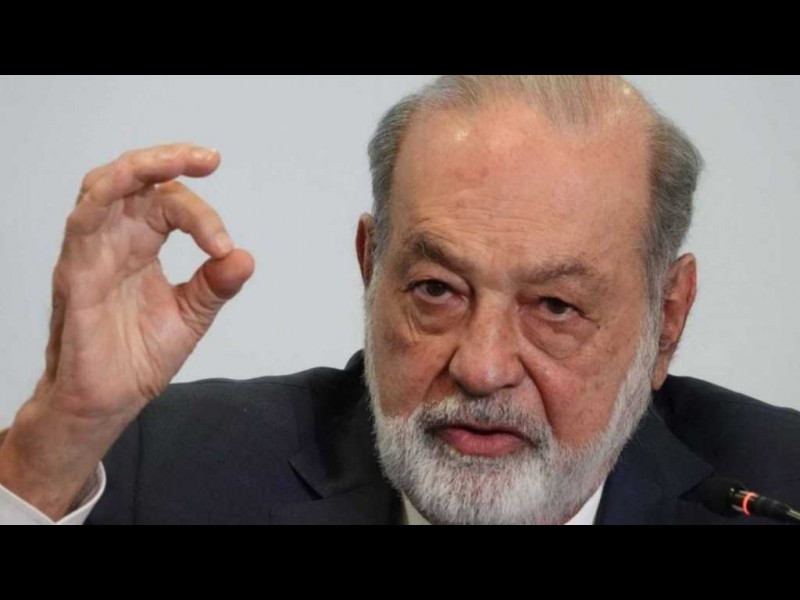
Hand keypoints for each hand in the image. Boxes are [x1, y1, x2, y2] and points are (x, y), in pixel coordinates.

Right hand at [0, 143, 254, 517]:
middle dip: (169, 161)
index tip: (223, 247)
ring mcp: (91, 255)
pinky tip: (130, 187)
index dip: (202, 217)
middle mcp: (114, 242)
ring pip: (103, 189)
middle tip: (207, 159)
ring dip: (138, 168)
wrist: (106, 404)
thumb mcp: (190, 317)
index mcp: (140, 247)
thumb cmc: (136, 359)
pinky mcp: (74, 276)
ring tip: (175, 160)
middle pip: (134, 181)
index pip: (169, 206)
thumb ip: (214, 287)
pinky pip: (81, 226)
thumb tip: (245, 258)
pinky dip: (104, 200)